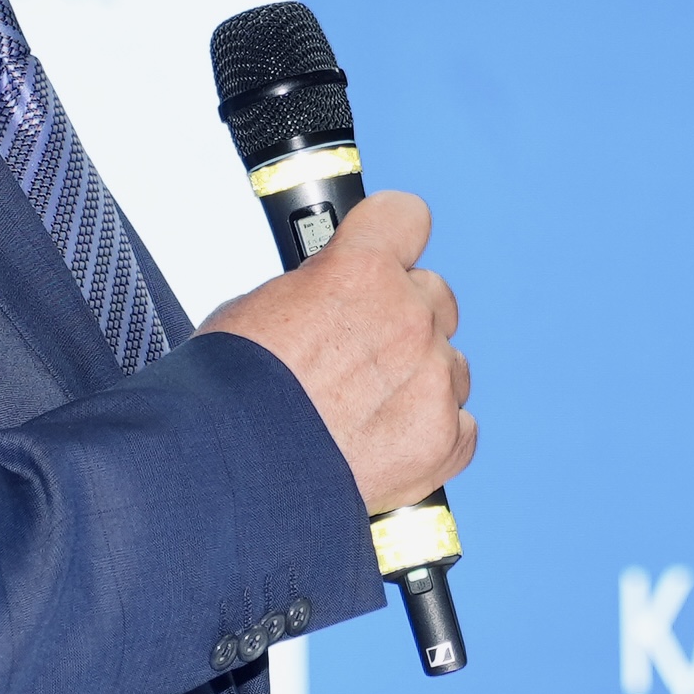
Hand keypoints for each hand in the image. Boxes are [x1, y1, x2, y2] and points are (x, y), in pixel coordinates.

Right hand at [202, 191, 473, 515]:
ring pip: (450, 363)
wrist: (234, 476)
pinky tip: (388, 445)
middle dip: (403, 318)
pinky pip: (461, 425)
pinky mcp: (444, 439)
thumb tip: (329, 294)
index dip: (392, 237)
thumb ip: (317, 289)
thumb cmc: (232, 393)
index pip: (407, 217)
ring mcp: (432, 379)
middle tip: (360, 352)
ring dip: (419, 379)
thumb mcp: (260, 306)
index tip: (385, 252)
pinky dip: (433, 435)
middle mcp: (408, 316)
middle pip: (433, 295)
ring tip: (364, 411)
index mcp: (360, 270)